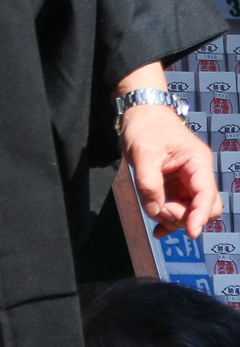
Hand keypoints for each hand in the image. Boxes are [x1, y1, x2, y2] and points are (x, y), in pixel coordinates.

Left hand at [119, 93, 216, 238]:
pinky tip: (159, 232)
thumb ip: (148, 183)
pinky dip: (169, 220)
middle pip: (205, 208)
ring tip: (151, 209)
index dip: (200, 216)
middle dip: (184, 216)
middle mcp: (196, 174)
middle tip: (159, 209)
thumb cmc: (144, 127)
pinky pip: (177, 208)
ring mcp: (186, 182)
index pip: (207, 195)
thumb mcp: (142, 153)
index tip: (192, 233)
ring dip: (173, 219)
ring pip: (190, 211)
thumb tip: (155, 210)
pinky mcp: (174, 186)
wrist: (140, 114)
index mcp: (197, 162)